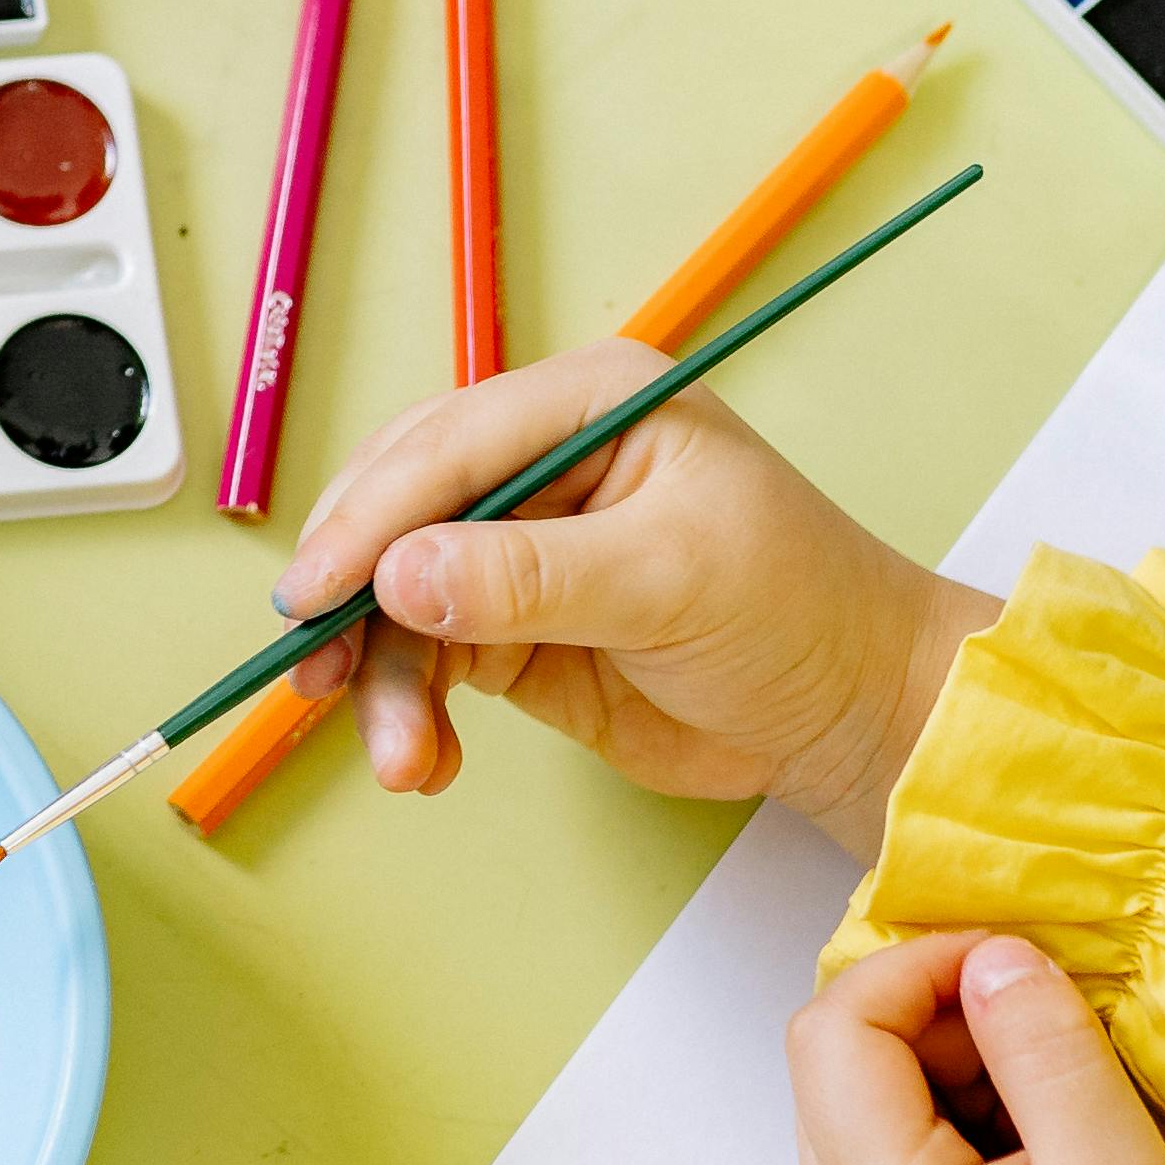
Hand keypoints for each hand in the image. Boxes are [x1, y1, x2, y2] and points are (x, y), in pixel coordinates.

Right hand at [272, 345, 991, 838]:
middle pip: (401, 513)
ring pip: (402, 599)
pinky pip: (429, 659)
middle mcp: (543, 465)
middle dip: (355, 598)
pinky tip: (426, 760)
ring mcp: (523, 549)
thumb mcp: (669, 579)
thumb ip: (532, 576)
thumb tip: (402, 578)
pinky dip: (412, 710)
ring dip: (385, 678)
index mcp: (588, 404)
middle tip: (317, 672)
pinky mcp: (517, 630)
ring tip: (402, 756)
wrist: (850, 716)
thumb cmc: (798, 612)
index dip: (371, 516)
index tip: (315, 590)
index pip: (448, 445)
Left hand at [794, 932, 1164, 1164]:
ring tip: (1063, 1086)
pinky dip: (962, 1106)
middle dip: (941, 1011)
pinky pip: (897, 1141)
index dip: (916, 966)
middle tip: (1053, 1025)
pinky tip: (1046, 1133)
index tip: (1018, 964)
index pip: (836, 1030)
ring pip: (869, 1092)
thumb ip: (1050, 1061)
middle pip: (840, 1056)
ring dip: (957, 1057)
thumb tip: (995, 958)